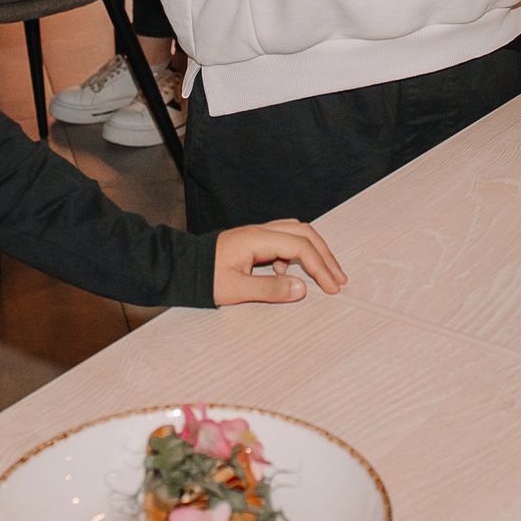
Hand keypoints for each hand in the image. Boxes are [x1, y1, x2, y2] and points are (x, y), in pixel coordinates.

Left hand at [213, 220, 346, 303]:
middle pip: (304, 233)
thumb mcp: (236, 289)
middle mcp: (260, 231)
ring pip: (296, 233)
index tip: (332, 287)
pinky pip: (284, 241)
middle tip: (339, 279)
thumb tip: (302, 289)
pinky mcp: (254, 241)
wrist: (180, 267)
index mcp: (257, 239)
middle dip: (325, 255)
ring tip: (326, 275)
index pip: (300, 247)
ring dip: (314, 252)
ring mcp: (257, 234)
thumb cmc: (204, 278)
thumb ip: (270, 289)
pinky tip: (287, 277)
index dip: (320, 267)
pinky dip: (296, 255)